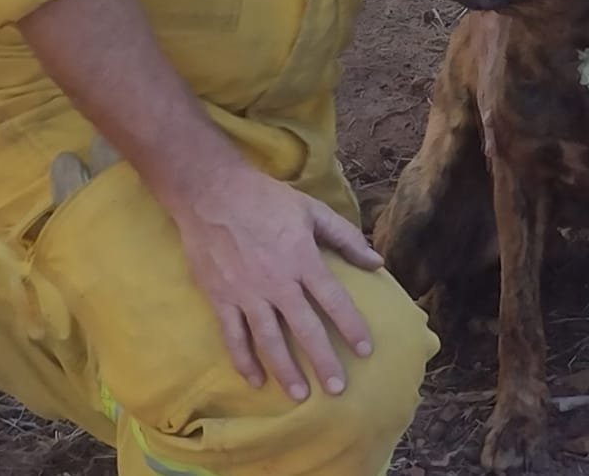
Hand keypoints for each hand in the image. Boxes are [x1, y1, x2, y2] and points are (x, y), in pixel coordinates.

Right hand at [168, 164, 382, 400]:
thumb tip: (376, 262)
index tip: (366, 350)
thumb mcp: (312, 209)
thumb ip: (345, 237)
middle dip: (323, 361)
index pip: (334, 300)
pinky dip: (244, 361)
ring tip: (300, 395)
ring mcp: (246, 293)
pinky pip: (233, 337)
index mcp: (302, 259)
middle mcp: (277, 282)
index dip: (352, 326)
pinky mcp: (220, 298)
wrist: (212, 193)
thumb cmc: (266, 199)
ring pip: (269, 341)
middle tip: (338, 389)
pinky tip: (255, 380)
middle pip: (305, 329)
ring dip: (286, 371)